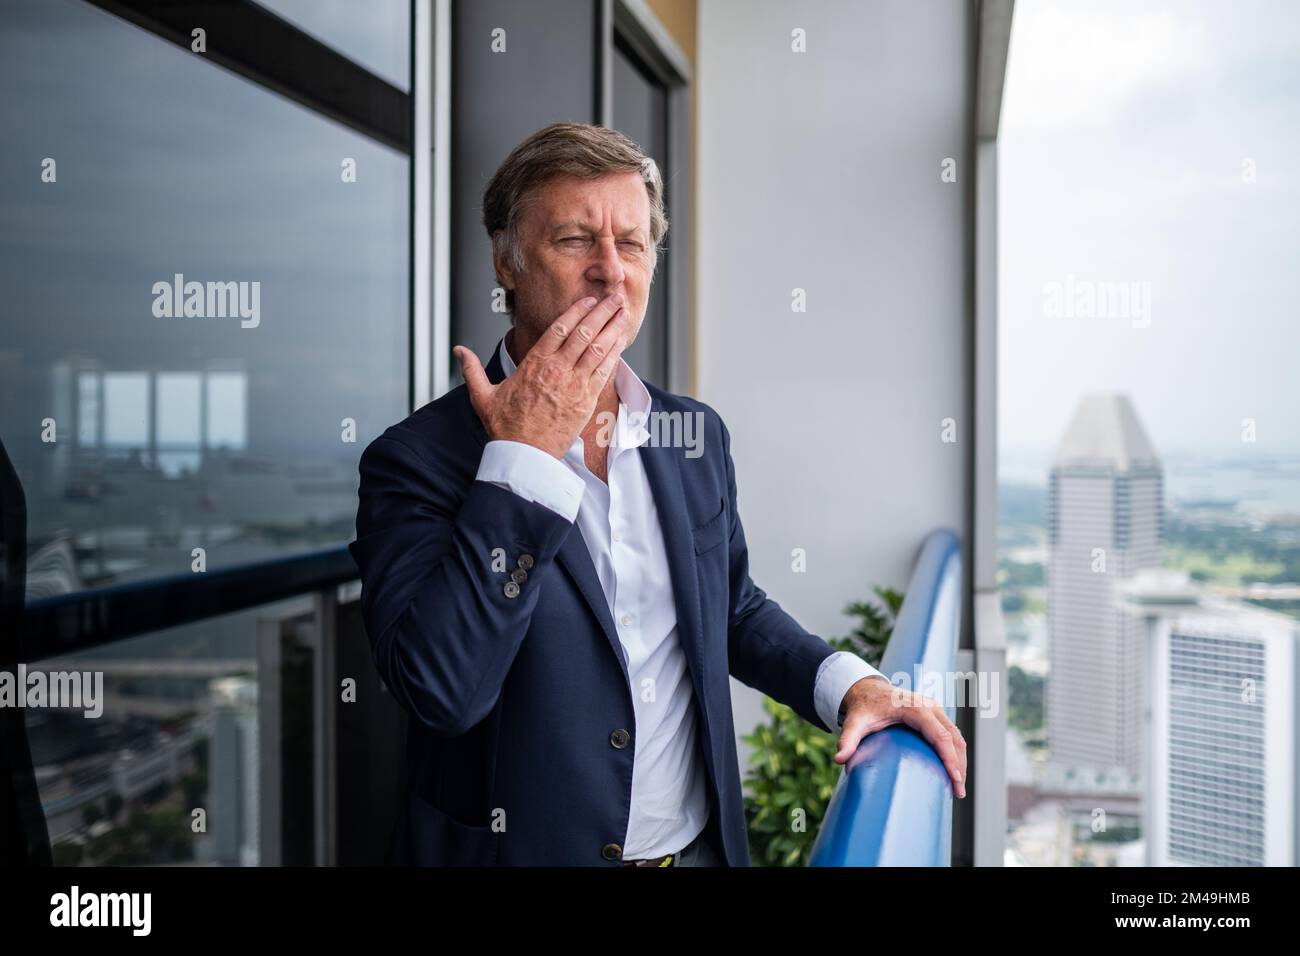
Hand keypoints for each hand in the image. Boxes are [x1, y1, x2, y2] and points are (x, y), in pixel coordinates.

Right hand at [453, 294, 628, 458]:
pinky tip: (621, 341)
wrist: (524, 456)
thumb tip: (458, 350)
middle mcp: (556, 370)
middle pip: (583, 333)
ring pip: (597, 348)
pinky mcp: (586, 400)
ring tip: (623, 312)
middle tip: (615, 297)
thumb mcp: (482, 395)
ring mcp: (573, 384)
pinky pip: (604, 371)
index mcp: (533, 364)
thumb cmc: (506, 428)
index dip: (577, 311)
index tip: (588, 300)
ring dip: (612, 328)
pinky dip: (614, 354)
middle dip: (602, 312)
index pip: (559, 329)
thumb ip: (471, 370)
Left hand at [833, 676, 966, 797]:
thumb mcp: (854, 723)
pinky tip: (953, 771)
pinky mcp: (936, 714)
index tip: (955, 780)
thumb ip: (847, 740)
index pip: (939, 736)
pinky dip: (956, 752)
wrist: (868, 689)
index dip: (950, 758)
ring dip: (960, 760)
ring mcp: (935, 709)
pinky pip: (952, 734)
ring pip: (956, 736)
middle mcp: (929, 707)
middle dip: (959, 765)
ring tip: (958, 787)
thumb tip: (838, 759)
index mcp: (915, 708)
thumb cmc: (863, 708)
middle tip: (958, 793)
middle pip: (953, 738)